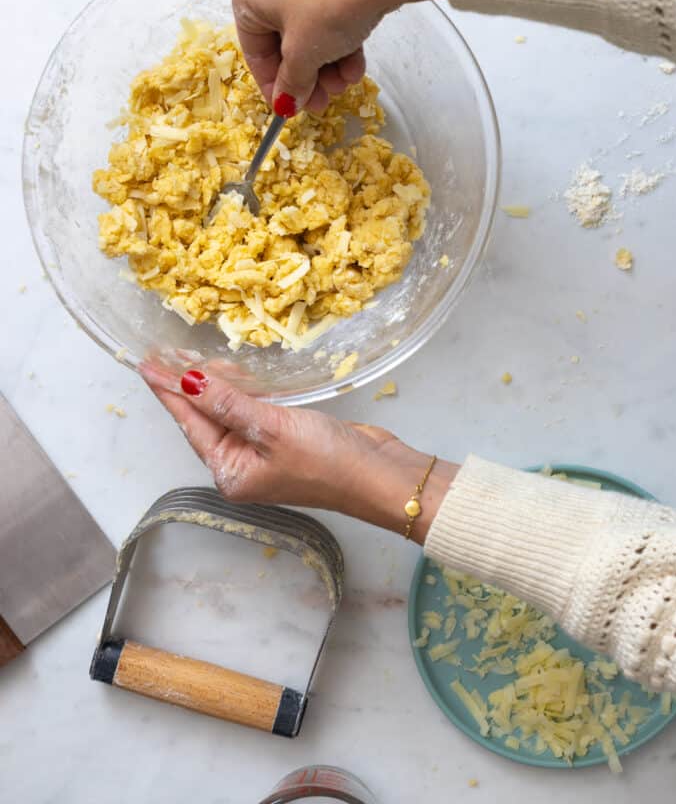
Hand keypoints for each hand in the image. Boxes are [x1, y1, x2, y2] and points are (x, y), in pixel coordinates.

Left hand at [139, 361, 456, 543]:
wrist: (378, 474)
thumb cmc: (326, 460)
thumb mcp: (271, 428)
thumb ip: (227, 403)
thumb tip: (187, 383)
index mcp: (230, 472)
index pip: (190, 423)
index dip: (168, 390)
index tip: (146, 364)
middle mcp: (241, 465)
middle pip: (204, 418)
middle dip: (187, 385)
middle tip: (166, 352)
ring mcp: (262, 453)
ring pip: (227, 411)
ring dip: (214, 384)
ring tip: (194, 355)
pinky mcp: (284, 439)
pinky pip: (251, 410)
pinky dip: (241, 390)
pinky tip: (235, 372)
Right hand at [231, 0, 445, 112]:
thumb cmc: (328, 7)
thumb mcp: (304, 57)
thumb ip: (291, 84)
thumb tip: (286, 102)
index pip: (254, 50)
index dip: (273, 86)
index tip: (288, 107)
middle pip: (283, 41)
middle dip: (306, 77)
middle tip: (322, 101)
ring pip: (309, 30)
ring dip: (326, 65)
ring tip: (346, 83)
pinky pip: (328, 12)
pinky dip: (340, 41)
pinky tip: (356, 64)